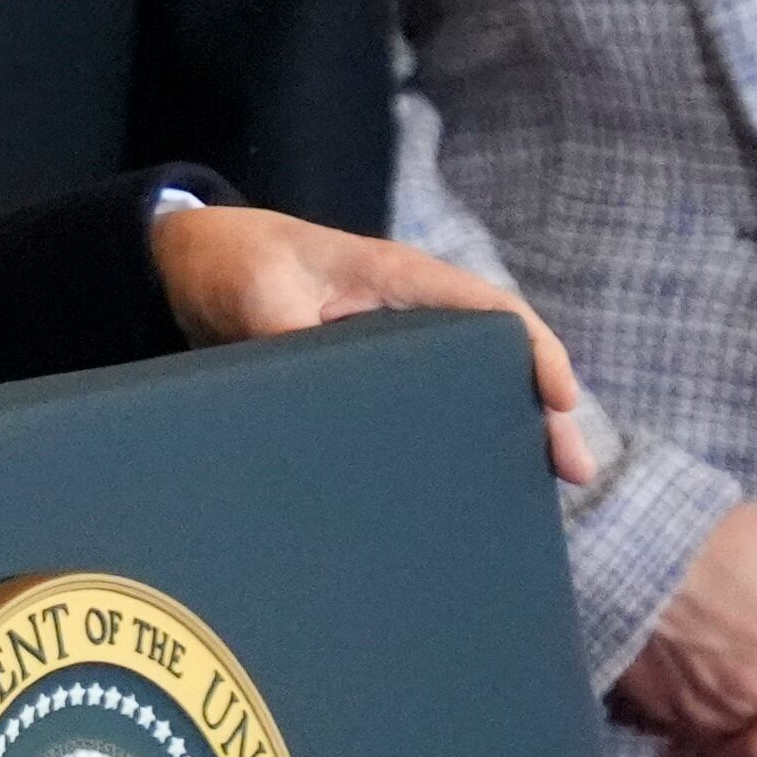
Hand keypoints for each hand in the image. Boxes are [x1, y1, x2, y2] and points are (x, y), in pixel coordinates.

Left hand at [146, 204, 591, 484]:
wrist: (185, 264)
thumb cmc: (232, 259)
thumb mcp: (256, 291)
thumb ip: (287, 332)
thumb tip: (317, 394)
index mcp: (398, 277)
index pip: (490, 309)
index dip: (536, 350)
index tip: (562, 400)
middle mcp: (406, 311)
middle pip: (493, 359)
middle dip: (539, 410)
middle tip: (571, 471)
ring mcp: (388, 347)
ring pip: (463, 391)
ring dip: (500, 434)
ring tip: (535, 496)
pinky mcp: (363, 379)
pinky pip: (420, 410)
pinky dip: (449, 444)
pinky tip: (460, 493)